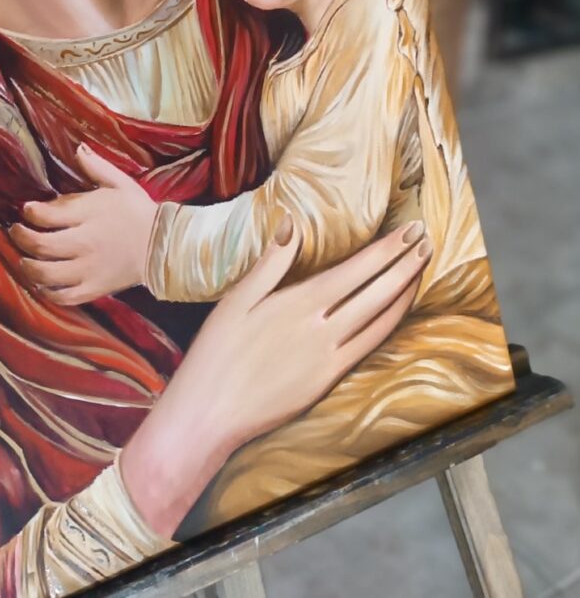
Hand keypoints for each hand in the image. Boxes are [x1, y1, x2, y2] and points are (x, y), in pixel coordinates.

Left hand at [10, 145, 156, 304]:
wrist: (163, 244)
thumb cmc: (138, 211)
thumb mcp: (120, 183)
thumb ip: (96, 167)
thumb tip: (77, 148)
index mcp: (89, 214)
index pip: (46, 214)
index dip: (30, 211)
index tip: (27, 209)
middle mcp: (84, 243)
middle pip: (40, 244)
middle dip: (21, 237)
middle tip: (16, 231)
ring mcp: (88, 269)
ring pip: (45, 273)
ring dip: (27, 266)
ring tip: (23, 258)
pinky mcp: (94, 288)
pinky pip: (63, 296)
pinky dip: (47, 292)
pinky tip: (42, 284)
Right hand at [120, 219, 430, 537]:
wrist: (209, 414)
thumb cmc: (215, 353)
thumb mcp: (235, 299)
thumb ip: (271, 261)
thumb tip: (292, 222)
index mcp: (298, 304)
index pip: (357, 269)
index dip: (388, 249)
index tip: (410, 230)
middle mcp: (322, 330)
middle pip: (377, 291)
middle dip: (406, 264)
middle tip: (427, 240)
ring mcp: (329, 359)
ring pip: (381, 321)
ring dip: (405, 293)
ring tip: (420, 270)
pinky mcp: (328, 382)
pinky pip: (369, 348)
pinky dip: (390, 325)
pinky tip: (397, 313)